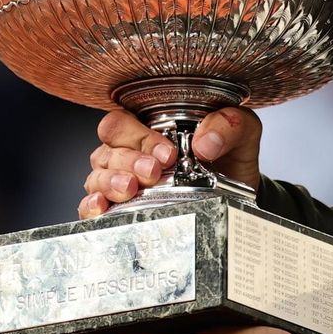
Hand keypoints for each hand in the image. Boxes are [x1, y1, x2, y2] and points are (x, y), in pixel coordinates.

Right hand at [79, 106, 263, 219]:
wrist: (238, 197)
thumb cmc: (230, 157)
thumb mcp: (240, 133)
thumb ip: (229, 124)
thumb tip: (205, 143)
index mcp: (150, 127)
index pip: (123, 123)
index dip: (139, 137)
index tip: (168, 153)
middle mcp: (129, 152)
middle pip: (108, 150)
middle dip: (128, 161)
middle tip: (153, 173)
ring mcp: (121, 180)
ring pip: (97, 176)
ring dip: (111, 183)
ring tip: (130, 190)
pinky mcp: (119, 209)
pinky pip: (91, 205)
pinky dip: (92, 205)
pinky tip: (102, 207)